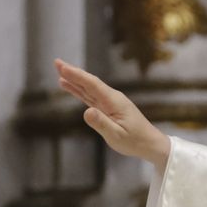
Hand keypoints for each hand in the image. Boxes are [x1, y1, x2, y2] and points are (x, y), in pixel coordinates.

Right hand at [55, 58, 170, 165]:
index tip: (62, 68)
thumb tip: (86, 112)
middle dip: (73, 72)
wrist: (150, 144)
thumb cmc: (135, 141)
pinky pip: (90, 96)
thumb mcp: (117, 135)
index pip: (92, 85)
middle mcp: (111, 98)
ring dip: (74, 79)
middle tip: (56, 62)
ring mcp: (109, 102)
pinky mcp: (108, 108)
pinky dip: (79, 90)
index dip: (76, 75)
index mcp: (113, 101)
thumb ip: (101, 123)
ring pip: (88, 88)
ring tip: (60, 71)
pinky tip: (70, 86)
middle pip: (89, 82)